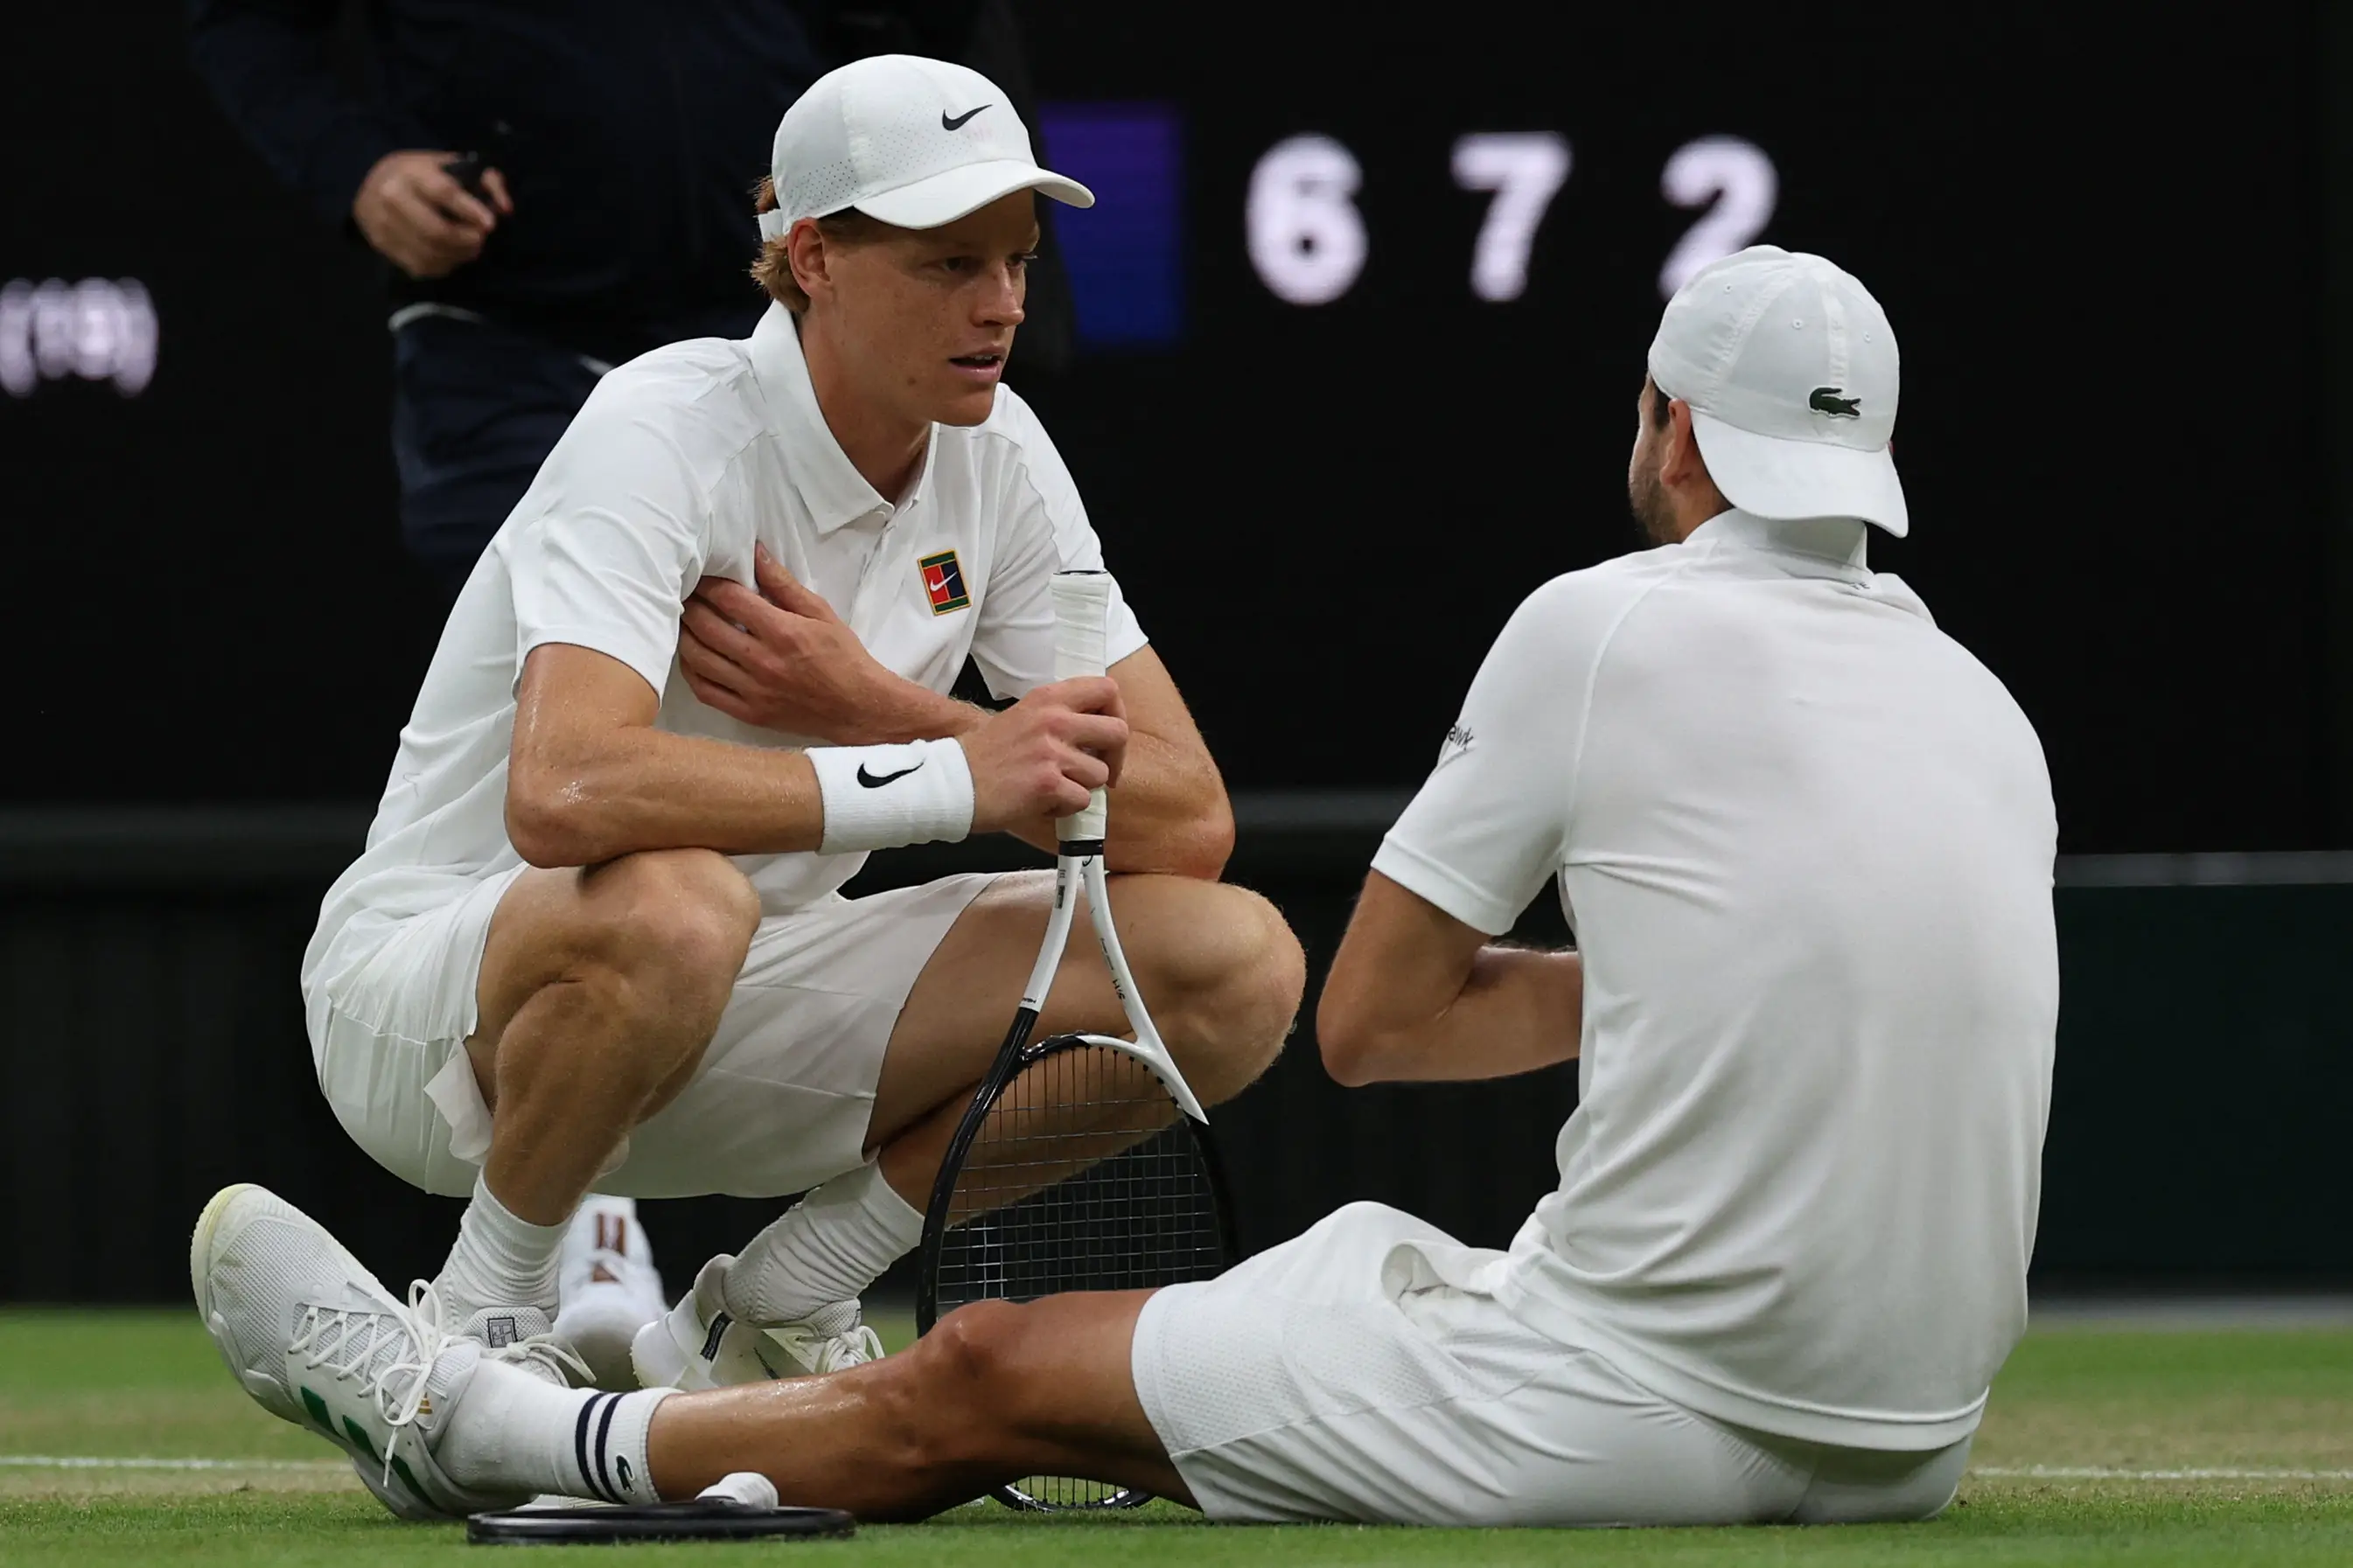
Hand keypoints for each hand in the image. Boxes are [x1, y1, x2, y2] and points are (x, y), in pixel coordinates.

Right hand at [353, 150, 510, 278]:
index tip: (490, 225)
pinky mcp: (382, 245)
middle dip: (466, 240)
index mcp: (411, 172)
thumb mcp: (452, 166)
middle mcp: (392, 197)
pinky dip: (443, 266)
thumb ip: (487, 181)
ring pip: (430, 254)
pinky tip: (451, 255)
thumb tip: (505, 209)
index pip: (443, 192)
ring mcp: (384, 224)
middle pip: (436, 231)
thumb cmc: (422, 174)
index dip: (470, 210)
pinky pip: (420, 266)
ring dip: (458, 256)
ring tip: (470, 248)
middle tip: (480, 239)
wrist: (371, 183)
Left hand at [681, 546, 910, 741]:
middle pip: (706, 626)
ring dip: (684, 635)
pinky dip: (691, 671)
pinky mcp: (749, 713)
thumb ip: (784, 584)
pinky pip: (705, 691)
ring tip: (684, 621)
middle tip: (685, 594)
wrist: (859, 707)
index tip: (701, 576)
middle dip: (690, 605)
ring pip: (699, 658)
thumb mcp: (821, 613)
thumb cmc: (843, 656)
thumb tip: (756, 553)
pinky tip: (691, 656)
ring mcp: (753, 690)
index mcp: (782, 632)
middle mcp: (763, 661)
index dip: (708, 583)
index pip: (729, 599)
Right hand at [962, 678, 1128, 830]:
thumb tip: (1094, 727)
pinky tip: (1043, 801)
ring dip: (1082, 786)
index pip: (1107, 689)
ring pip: (1101, 774)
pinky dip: (1065, 808)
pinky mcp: (1048, 784)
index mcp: (1048, 699)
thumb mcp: (1021, 716)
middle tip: (1099, 770)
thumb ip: (1057, 716)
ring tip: (1054, 787)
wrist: (951, 783)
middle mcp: (1053, 720)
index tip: (1106, 735)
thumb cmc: (984, 756)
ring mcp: (1051, 752)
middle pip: (1118, 732)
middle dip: (1114, 757)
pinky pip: (1082, 800)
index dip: (1116, 713)